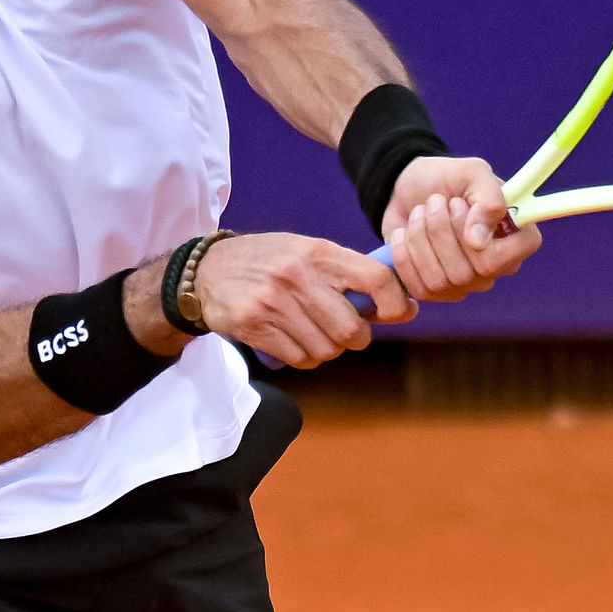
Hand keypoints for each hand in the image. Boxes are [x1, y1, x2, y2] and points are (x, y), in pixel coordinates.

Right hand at [191, 233, 414, 367]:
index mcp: (319, 252)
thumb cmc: (269, 262)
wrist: (208, 270)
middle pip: (352, 330)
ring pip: (326, 351)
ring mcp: (274, 302)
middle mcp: (298, 275)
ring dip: (325, 349)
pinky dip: (302, 357)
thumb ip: (350, 275)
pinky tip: (290, 340)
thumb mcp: (308, 252)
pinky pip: (299, 359)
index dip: (394, 303)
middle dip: (354, 338)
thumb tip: (404, 307)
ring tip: (311, 333)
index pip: (376, 279)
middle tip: (343, 331)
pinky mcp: (254, 325)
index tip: (394, 314)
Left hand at [381, 156, 542, 301]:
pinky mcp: (435, 290)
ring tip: (419, 212)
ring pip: (439, 281)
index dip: (470, 236)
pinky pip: (418, 288)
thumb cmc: (448, 179)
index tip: (458, 203)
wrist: (409, 187)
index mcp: (518, 240)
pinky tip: (404, 233)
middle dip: (439, 230)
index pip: (497, 261)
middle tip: (434, 201)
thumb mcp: (472, 172)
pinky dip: (403, 255)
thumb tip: (478, 241)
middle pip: (464, 273)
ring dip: (420, 238)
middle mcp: (497, 268)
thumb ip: (488, 199)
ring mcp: (467, 284)